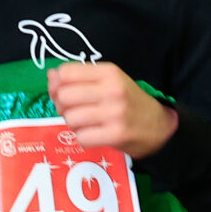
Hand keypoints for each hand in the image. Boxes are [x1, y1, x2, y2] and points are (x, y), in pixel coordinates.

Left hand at [49, 62, 178, 158]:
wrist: (160, 126)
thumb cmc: (130, 102)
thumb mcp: (110, 81)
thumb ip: (80, 77)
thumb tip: (50, 76)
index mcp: (110, 72)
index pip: (66, 73)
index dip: (57, 84)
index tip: (64, 92)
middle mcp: (112, 90)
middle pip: (64, 96)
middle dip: (62, 106)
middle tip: (74, 111)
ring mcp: (115, 113)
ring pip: (71, 118)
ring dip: (73, 124)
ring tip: (86, 124)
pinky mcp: (116, 135)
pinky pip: (81, 138)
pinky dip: (83, 139)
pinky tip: (93, 135)